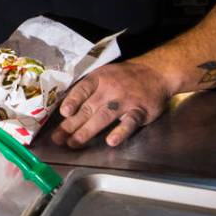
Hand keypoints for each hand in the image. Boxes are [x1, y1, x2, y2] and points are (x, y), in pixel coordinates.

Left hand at [51, 60, 174, 148]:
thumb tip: (66, 111)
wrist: (157, 72)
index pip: (82, 89)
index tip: (64, 113)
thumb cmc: (125, 76)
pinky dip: (120, 132)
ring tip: (74, 143)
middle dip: (71, 124)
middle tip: (58, 139)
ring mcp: (125, 101)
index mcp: (99, 79)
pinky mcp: (139, 111)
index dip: (72, 101)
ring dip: (87, 131)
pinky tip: (111, 142)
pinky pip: (128, 123)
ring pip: (103, 117)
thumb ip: (88, 90)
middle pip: (88, 108)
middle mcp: (110, 89)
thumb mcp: (104, 75)